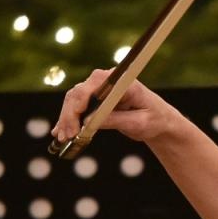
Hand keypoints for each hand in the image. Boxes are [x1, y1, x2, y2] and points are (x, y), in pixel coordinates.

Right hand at [51, 69, 181, 144]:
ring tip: (63, 138)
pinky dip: (67, 120)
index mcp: (122, 80)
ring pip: (73, 100)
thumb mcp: (138, 123)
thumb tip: (88, 122)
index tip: (76, 121)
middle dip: (70, 115)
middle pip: (79, 92)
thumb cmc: (154, 119)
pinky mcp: (94, 99)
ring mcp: (99, 88)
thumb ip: (115, 120)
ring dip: (66, 119)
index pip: (94, 85)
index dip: (81, 101)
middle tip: (67, 136)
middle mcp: (107, 80)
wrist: (158, 121)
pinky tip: (59, 132)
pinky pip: (75, 107)